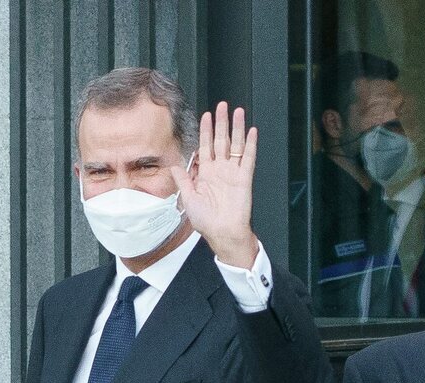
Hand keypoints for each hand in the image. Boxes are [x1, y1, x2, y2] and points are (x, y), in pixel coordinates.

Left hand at [170, 100, 257, 268]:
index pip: (206, 146)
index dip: (206, 131)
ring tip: (237, 112)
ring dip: (236, 128)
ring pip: (235, 144)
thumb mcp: (188, 199)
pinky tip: (251, 131)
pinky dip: (250, 144)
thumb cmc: (206, 221)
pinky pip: (248, 158)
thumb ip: (182, 180)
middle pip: (221, 140)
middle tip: (222, 106)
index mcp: (206, 174)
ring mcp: (233, 172)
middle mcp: (220, 170)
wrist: (223, 233)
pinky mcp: (244, 178)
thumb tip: (173, 166)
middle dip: (221, 123)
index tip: (206, 116)